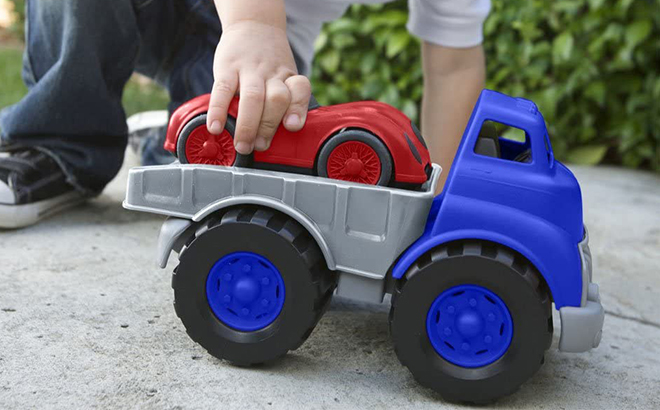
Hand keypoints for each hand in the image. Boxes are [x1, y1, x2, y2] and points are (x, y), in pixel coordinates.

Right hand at [206, 21, 310, 153]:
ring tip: (242, 145)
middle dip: (268, 127)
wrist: (253, 24)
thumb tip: (272, 138)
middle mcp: (272, 74)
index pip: (300, 91)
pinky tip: (216, 126)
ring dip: (247, 125)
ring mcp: (250, 70)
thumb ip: (284, 103)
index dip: (298, 108)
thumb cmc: (270, 61)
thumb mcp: (285, 76)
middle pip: (276, 100)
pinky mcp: (227, 67)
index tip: (292, 126)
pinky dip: (218, 110)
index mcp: (289, 77)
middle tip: (260, 146)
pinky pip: (223, 90)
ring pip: (253, 98)